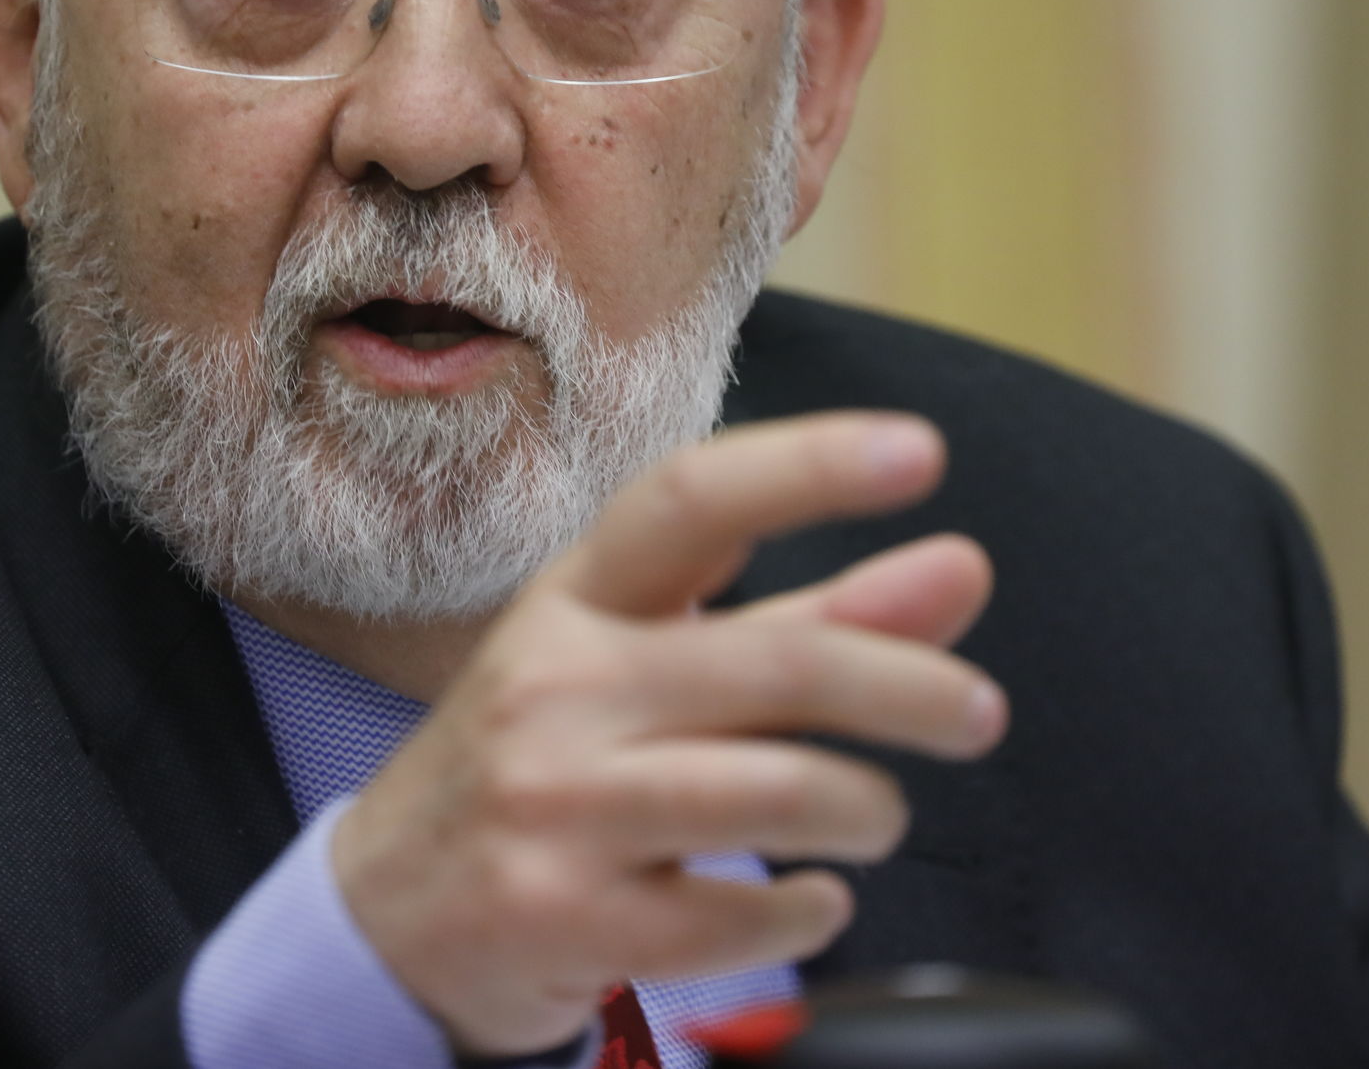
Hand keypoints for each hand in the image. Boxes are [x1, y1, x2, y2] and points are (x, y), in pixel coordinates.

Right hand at [328, 411, 1004, 1056]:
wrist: (390, 909)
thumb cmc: (549, 759)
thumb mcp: (651, 666)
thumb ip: (810, 619)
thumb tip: (959, 568)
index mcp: (576, 597)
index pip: (690, 500)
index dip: (807, 466)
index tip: (918, 451)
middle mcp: (553, 685)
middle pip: (778, 660)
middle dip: (911, 687)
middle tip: (978, 714)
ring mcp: (550, 805)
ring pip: (775, 793)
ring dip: (866, 809)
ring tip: (876, 815)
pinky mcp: (561, 918)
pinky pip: (738, 917)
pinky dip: (807, 912)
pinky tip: (810, 899)